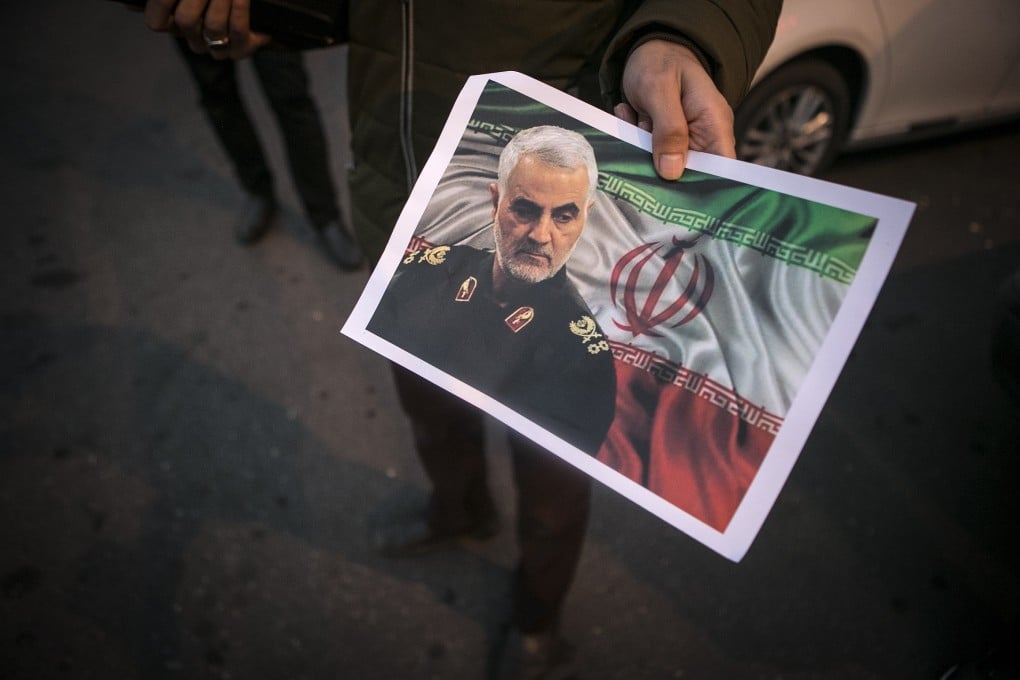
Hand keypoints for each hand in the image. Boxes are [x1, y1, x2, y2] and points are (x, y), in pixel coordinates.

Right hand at [143, 0, 269, 58]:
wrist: (254, 0)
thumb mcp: (180, 0)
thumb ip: (159, 2)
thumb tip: (128, 4)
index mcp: (174, 23)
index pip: (157, 22)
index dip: (162, 6)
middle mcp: (193, 39)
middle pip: (186, 21)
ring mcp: (218, 48)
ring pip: (213, 29)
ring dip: (222, 2)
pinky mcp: (242, 49)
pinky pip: (238, 34)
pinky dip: (240, 13)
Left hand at [615, 40, 734, 179]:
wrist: (647, 50)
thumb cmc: (660, 62)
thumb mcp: (661, 89)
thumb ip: (668, 129)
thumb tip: (672, 172)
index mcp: (714, 125)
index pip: (723, 169)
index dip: (709, 189)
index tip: (682, 201)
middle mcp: (703, 138)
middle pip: (690, 175)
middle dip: (663, 171)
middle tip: (642, 154)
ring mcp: (683, 142)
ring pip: (664, 167)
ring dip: (644, 149)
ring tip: (637, 120)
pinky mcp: (664, 143)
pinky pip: (649, 154)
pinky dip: (635, 140)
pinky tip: (632, 115)